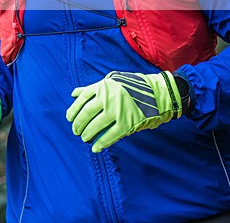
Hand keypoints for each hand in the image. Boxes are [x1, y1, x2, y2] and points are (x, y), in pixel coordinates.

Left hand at [66, 71, 180, 152]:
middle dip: (78, 124)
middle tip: (76, 131)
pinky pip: (110, 136)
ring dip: (87, 134)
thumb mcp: (113, 81)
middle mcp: (108, 97)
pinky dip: (101, 143)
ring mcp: (118, 110)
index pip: (82, 98)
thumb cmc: (134, 86)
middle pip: (86, 113)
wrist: (160, 92)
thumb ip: (93, 88)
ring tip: (85, 138)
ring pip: (96, 125)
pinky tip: (96, 148)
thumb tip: (74, 93)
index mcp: (104, 86)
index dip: (74, 110)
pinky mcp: (128, 123)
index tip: (69, 118)